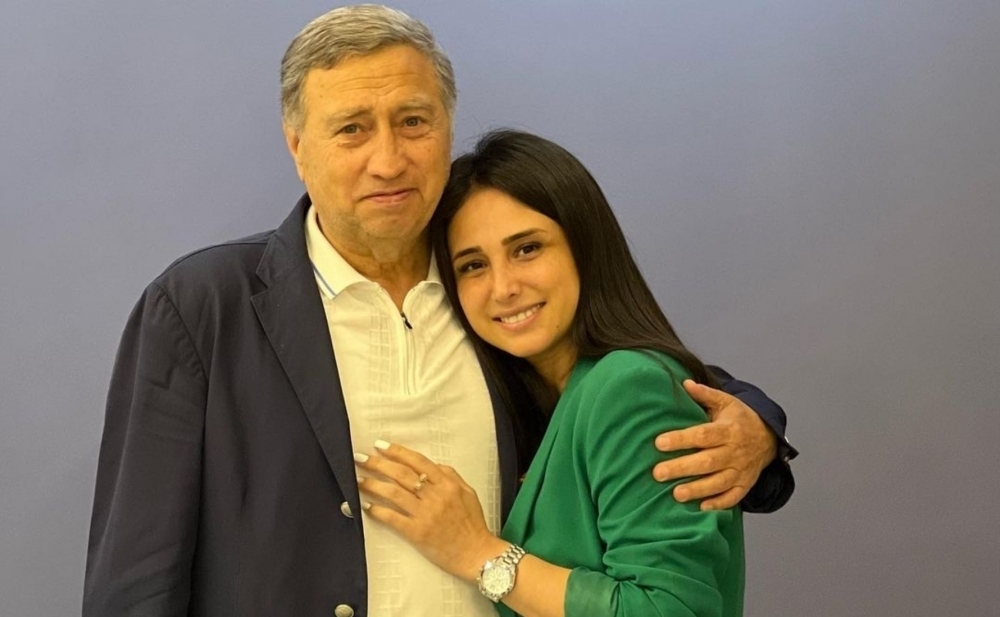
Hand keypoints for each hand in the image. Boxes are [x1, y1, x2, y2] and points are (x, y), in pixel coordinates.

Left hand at [355, 441, 507, 581]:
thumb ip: (451, 475)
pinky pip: (392, 518)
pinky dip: (377, 510)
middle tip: (361, 458)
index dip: (397, 451)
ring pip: (393, 493)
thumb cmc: (473, 524)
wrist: (476, 554)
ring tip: (358, 479)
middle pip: (401, 474)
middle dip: (378, 464)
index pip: (418, 461)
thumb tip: (432, 465)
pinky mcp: (417, 533)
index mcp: (447, 484)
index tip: (380, 445)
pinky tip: (365, 506)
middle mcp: (435, 496)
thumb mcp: (468, 492)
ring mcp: (425, 515)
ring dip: (372, 484)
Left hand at [652, 380, 776, 510]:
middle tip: (658, 473)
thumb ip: (705, 394)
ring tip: (676, 494)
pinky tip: (701, 507)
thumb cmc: (739, 418)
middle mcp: (735, 451)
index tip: (659, 442)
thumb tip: (685, 383)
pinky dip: (719, 503)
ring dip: (698, 489)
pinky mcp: (745, 484)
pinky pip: (734, 497)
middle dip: (682, 468)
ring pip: (719, 482)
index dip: (681, 439)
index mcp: (728, 429)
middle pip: (707, 462)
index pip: (703, 435)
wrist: (769, 437)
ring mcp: (741, 470)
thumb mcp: (726, 402)